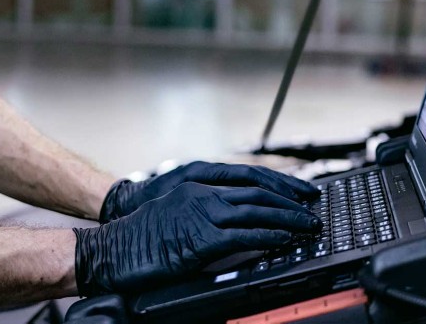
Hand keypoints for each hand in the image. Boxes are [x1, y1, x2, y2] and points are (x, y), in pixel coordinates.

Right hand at [98, 161, 317, 221]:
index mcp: (198, 182)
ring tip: (309, 225)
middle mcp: (203, 191)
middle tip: (313, 209)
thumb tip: (237, 221)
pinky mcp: (201, 238)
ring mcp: (202, 213)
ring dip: (288, 218)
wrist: (112, 247)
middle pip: (259, 191)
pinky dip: (269, 236)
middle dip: (291, 200)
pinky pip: (244, 235)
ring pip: (257, 211)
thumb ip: (206, 209)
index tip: (300, 192)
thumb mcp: (177, 211)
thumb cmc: (140, 234)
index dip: (279, 184)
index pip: (249, 178)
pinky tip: (284, 239)